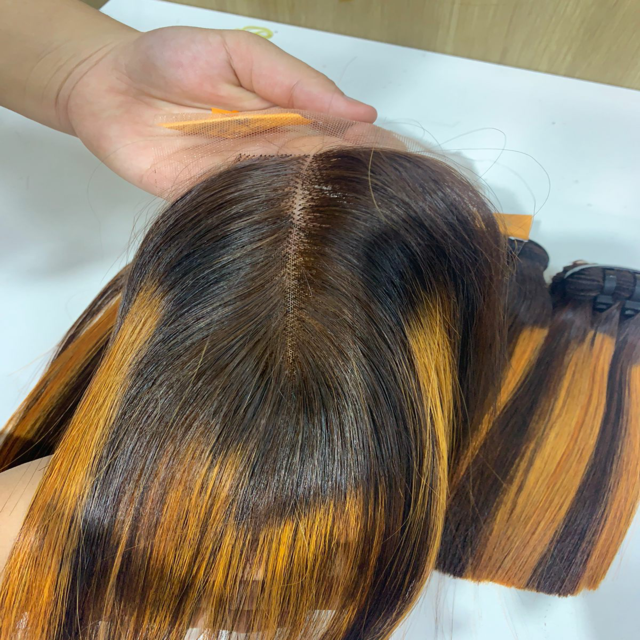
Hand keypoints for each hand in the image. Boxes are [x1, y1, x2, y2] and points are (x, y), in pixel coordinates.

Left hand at [63, 27, 376, 196]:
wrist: (106, 87)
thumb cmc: (169, 59)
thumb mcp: (239, 54)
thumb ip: (294, 83)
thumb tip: (358, 112)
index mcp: (287, 118)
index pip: (340, 139)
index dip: (369, 149)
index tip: (399, 161)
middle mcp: (272, 155)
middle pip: (321, 175)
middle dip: (352, 185)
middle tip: (388, 198)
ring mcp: (244, 183)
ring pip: (292, 200)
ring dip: (320, 208)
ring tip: (358, 219)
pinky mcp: (212, 205)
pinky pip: (250, 218)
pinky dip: (275, 225)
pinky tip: (305, 234)